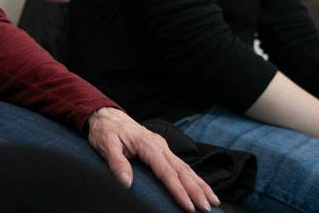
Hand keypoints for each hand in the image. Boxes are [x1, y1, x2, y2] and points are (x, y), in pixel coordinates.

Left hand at [87, 107, 219, 212]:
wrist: (106, 114)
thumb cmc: (105, 130)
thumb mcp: (105, 145)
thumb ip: (116, 163)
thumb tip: (126, 183)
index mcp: (148, 145)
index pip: (166, 172)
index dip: (178, 191)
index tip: (189, 207)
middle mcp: (160, 146)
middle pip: (182, 171)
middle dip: (196, 191)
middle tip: (207, 209)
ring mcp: (163, 147)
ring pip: (186, 168)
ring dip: (200, 185)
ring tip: (213, 201)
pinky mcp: (162, 149)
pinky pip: (181, 165)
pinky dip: (194, 178)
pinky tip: (201, 188)